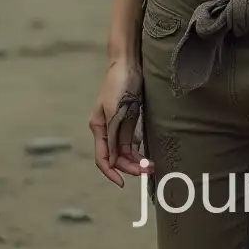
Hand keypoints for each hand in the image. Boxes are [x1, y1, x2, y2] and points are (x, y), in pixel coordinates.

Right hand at [89, 59, 150, 185]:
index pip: (102, 158)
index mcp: (98, 128)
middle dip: (129, 167)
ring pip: (125, 152)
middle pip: (116, 157)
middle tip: (146, 170)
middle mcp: (106, 130)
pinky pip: (132, 142)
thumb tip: (112, 158)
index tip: (122, 183)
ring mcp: (118, 125)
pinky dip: (138, 151)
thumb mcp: (113, 109)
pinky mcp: (129, 120)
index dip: (111, 173)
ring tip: (150, 165)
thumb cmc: (117, 84)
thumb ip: (113, 133)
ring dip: (135, 160)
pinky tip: (146, 155)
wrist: (128, 64)